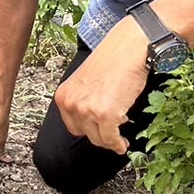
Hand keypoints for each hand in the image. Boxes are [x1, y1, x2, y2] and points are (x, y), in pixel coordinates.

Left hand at [54, 20, 149, 153]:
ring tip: (119, 134)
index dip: (88, 128)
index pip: (72, 125)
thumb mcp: (86, 80)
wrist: (129, 48)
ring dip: (110, 140)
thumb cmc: (113, 59)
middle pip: (84, 134)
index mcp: (64, 95)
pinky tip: (123, 143)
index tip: (97, 129)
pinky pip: (111, 139)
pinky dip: (118, 145)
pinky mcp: (106, 115)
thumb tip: (91, 119)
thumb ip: (84, 99)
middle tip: (111, 131)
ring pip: (99, 139)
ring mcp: (87, 111)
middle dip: (99, 134)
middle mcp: (72, 104)